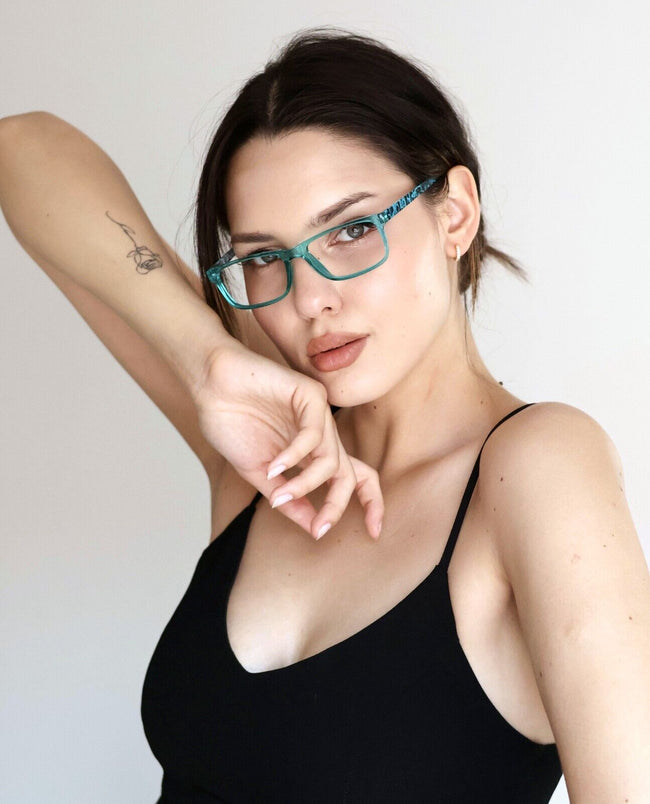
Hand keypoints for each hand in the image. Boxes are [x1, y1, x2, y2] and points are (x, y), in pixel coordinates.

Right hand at [194, 342, 382, 539]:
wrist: (210, 385)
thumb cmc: (231, 423)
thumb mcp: (260, 474)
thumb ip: (288, 499)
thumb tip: (315, 529)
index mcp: (312, 453)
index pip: (354, 478)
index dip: (370, 503)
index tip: (374, 533)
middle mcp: (321, 435)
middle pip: (349, 475)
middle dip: (338, 505)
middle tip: (321, 529)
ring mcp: (318, 414)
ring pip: (331, 460)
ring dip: (306, 484)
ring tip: (279, 494)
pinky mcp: (311, 395)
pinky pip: (313, 435)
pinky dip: (294, 456)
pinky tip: (274, 465)